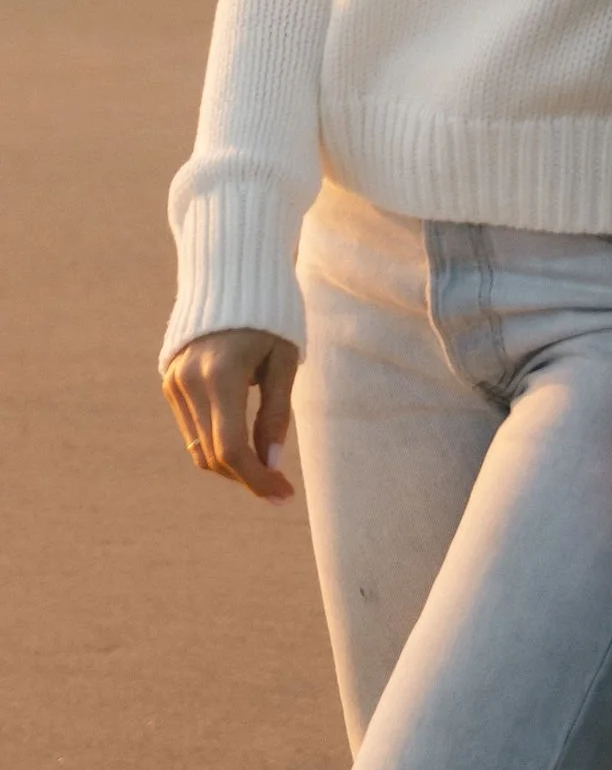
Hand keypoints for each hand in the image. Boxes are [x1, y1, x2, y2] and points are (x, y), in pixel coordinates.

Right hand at [163, 327, 298, 500]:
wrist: (231, 274)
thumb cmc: (270, 316)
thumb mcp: (284, 360)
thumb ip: (275, 413)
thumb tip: (272, 463)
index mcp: (221, 374)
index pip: (232, 448)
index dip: (258, 479)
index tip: (284, 495)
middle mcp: (189, 381)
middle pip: (215, 454)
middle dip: (248, 476)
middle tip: (280, 486)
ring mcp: (174, 382)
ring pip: (199, 448)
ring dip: (232, 463)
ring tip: (265, 463)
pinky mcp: (169, 380)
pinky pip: (192, 428)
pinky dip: (217, 441)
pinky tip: (243, 438)